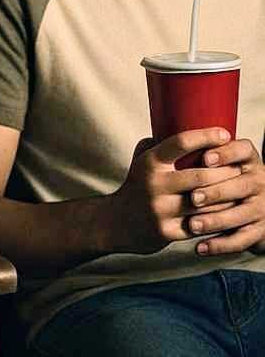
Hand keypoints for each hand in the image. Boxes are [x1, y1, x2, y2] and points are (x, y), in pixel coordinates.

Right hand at [107, 129, 242, 253]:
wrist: (116, 223)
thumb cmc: (138, 185)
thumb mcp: (141, 161)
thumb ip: (160, 144)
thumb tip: (185, 125)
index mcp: (149, 163)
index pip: (181, 143)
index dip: (206, 136)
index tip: (225, 134)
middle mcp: (154, 185)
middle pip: (202, 175)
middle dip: (227, 172)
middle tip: (241, 168)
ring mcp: (160, 209)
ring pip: (206, 202)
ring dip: (228, 196)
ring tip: (239, 189)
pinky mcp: (167, 231)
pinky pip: (202, 223)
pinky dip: (218, 217)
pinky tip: (228, 211)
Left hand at [183, 138, 264, 254]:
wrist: (252, 205)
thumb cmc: (219, 177)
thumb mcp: (215, 159)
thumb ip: (190, 149)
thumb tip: (151, 141)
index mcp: (246, 158)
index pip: (242, 150)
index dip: (225, 153)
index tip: (205, 159)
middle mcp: (259, 180)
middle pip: (241, 184)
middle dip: (215, 192)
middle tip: (192, 198)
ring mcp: (261, 206)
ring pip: (239, 214)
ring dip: (213, 220)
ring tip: (191, 225)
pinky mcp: (259, 230)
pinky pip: (241, 240)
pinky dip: (219, 245)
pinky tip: (200, 248)